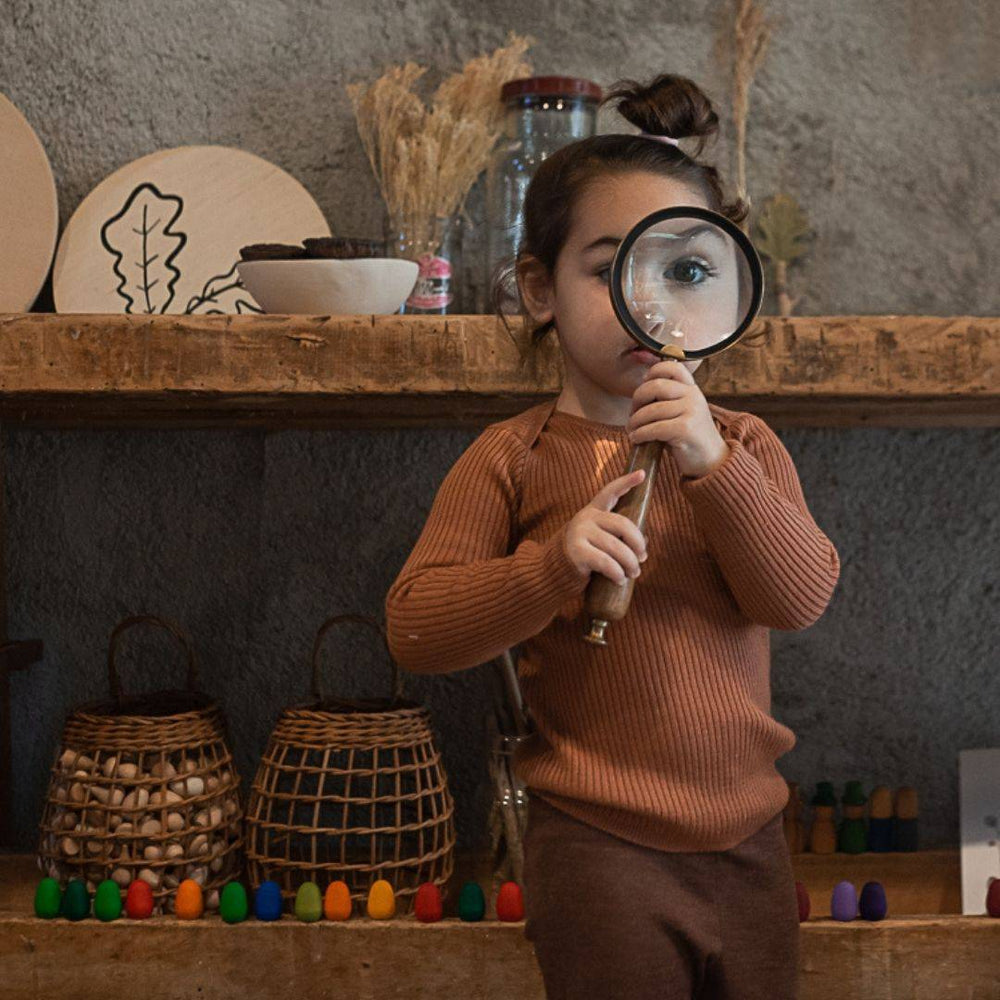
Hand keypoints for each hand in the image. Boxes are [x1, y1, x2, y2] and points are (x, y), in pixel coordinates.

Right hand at [563, 469, 648, 584]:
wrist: (550, 572)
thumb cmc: (581, 556)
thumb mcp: (596, 539)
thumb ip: (614, 536)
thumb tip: (643, 545)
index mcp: (592, 511)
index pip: (610, 492)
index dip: (626, 482)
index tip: (642, 473)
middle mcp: (585, 518)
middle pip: (623, 524)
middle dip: (638, 543)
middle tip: (642, 558)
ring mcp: (579, 533)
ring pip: (617, 547)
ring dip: (630, 563)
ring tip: (634, 573)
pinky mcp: (577, 551)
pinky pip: (606, 562)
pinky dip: (618, 573)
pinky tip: (620, 579)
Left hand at [627, 360, 729, 477]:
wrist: (711, 461)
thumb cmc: (688, 438)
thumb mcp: (682, 412)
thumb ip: (666, 400)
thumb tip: (638, 394)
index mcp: (692, 388)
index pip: (672, 367)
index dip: (652, 372)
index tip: (643, 386)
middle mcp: (693, 396)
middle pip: (655, 386)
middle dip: (637, 400)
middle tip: (632, 414)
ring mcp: (691, 411)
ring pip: (652, 410)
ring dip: (635, 421)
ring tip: (632, 430)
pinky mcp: (686, 429)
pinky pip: (654, 428)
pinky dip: (640, 434)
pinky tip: (636, 439)